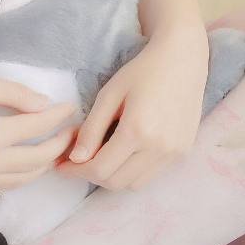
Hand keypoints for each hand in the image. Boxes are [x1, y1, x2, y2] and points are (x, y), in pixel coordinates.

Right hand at [0, 71, 78, 193]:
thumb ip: (14, 94)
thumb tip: (45, 105)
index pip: (37, 128)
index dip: (58, 117)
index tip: (70, 108)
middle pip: (36, 160)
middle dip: (58, 145)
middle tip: (71, 133)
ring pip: (21, 181)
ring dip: (42, 167)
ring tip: (53, 152)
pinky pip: (0, 188)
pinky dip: (19, 178)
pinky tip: (24, 166)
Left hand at [57, 22, 209, 190]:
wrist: (183, 60)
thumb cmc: (142, 72)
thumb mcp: (109, 95)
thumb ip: (91, 129)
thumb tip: (75, 159)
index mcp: (137, 130)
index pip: (99, 169)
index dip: (76, 171)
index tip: (62, 165)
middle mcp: (159, 148)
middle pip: (115, 182)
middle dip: (92, 176)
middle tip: (78, 162)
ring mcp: (174, 153)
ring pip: (133, 184)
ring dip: (113, 177)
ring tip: (101, 156)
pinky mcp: (182, 153)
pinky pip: (150, 175)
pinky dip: (132, 172)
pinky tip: (124, 152)